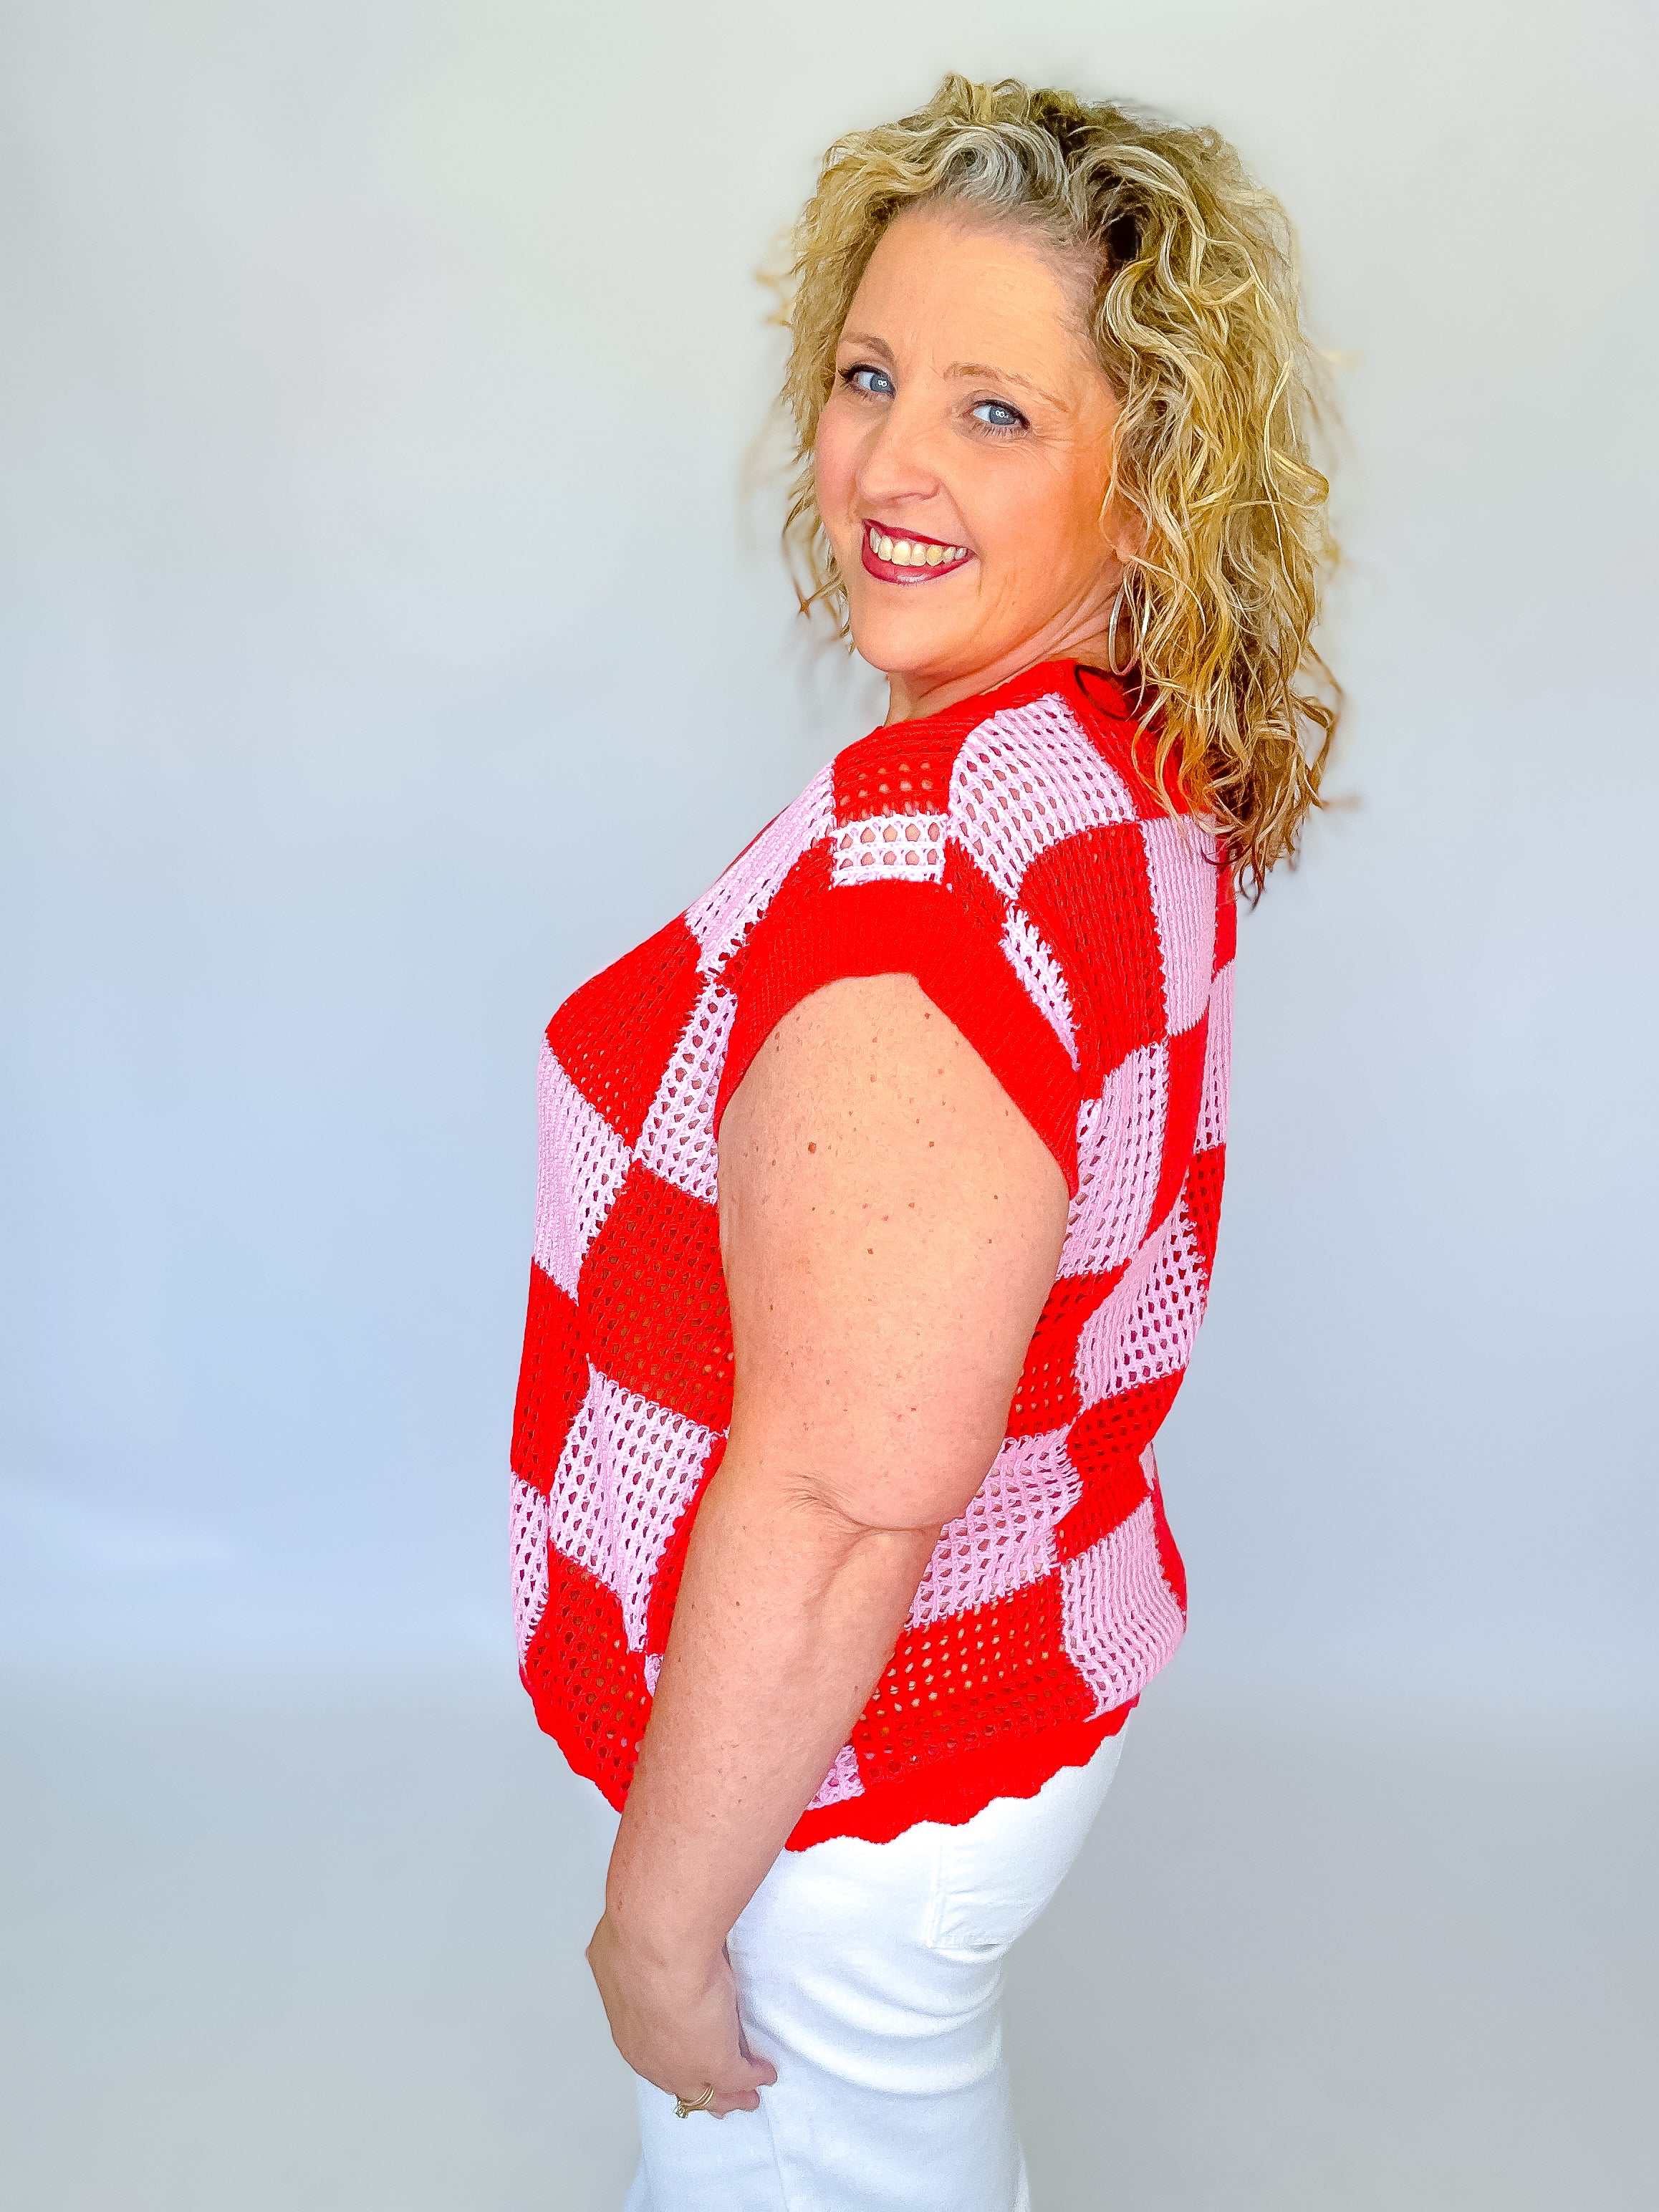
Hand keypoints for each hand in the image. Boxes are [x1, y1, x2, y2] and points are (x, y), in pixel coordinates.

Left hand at [585, 1911, 777, 2117]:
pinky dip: (755, 2077)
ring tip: (745, 2096)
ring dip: (728, 2093)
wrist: (661, 1946)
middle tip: (715, 2098)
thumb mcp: (617, 1957)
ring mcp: (685, 2066)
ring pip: (710, 2092)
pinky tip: (765, 2074)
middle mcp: (653, 2058)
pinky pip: (741, 2077)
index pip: (653, 2058)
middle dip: (699, 2089)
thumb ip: (619, 1965)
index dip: (669, 2061)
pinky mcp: (718, 2062)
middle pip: (680, 2086)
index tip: (680, 2061)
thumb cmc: (638, 1942)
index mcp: (630, 2034)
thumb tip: (609, 1954)